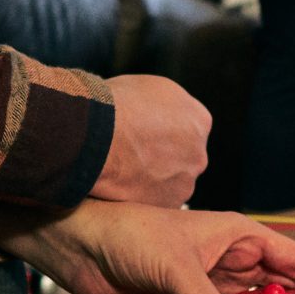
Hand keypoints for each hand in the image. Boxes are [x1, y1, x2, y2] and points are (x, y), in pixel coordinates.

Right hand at [92, 74, 210, 206]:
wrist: (95, 137)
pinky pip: (155, 203)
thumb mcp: (148, 87)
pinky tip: (119, 189)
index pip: (188, 129)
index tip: (144, 134)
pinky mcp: (165, 205)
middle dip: (163, 158)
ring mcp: (184, 182)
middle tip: (132, 156)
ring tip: (121, 174)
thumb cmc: (115, 106)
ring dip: (152, 181)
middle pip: (183, 158)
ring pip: (171, 184)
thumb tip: (154, 111)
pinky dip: (140, 198)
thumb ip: (162, 105)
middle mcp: (199, 153)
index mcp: (199, 120)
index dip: (163, 131)